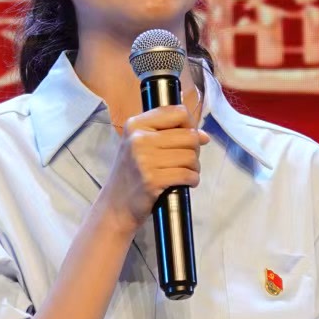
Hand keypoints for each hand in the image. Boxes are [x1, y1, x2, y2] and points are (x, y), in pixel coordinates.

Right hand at [98, 103, 208, 228]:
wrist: (115, 205)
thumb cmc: (132, 174)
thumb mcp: (140, 146)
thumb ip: (169, 134)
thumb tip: (203, 136)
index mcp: (135, 125)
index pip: (177, 112)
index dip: (190, 124)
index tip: (188, 136)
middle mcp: (139, 139)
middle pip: (189, 135)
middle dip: (195, 149)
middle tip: (186, 160)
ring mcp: (145, 160)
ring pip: (190, 156)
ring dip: (194, 167)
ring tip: (185, 172)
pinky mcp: (153, 180)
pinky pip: (187, 174)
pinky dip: (192, 179)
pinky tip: (186, 182)